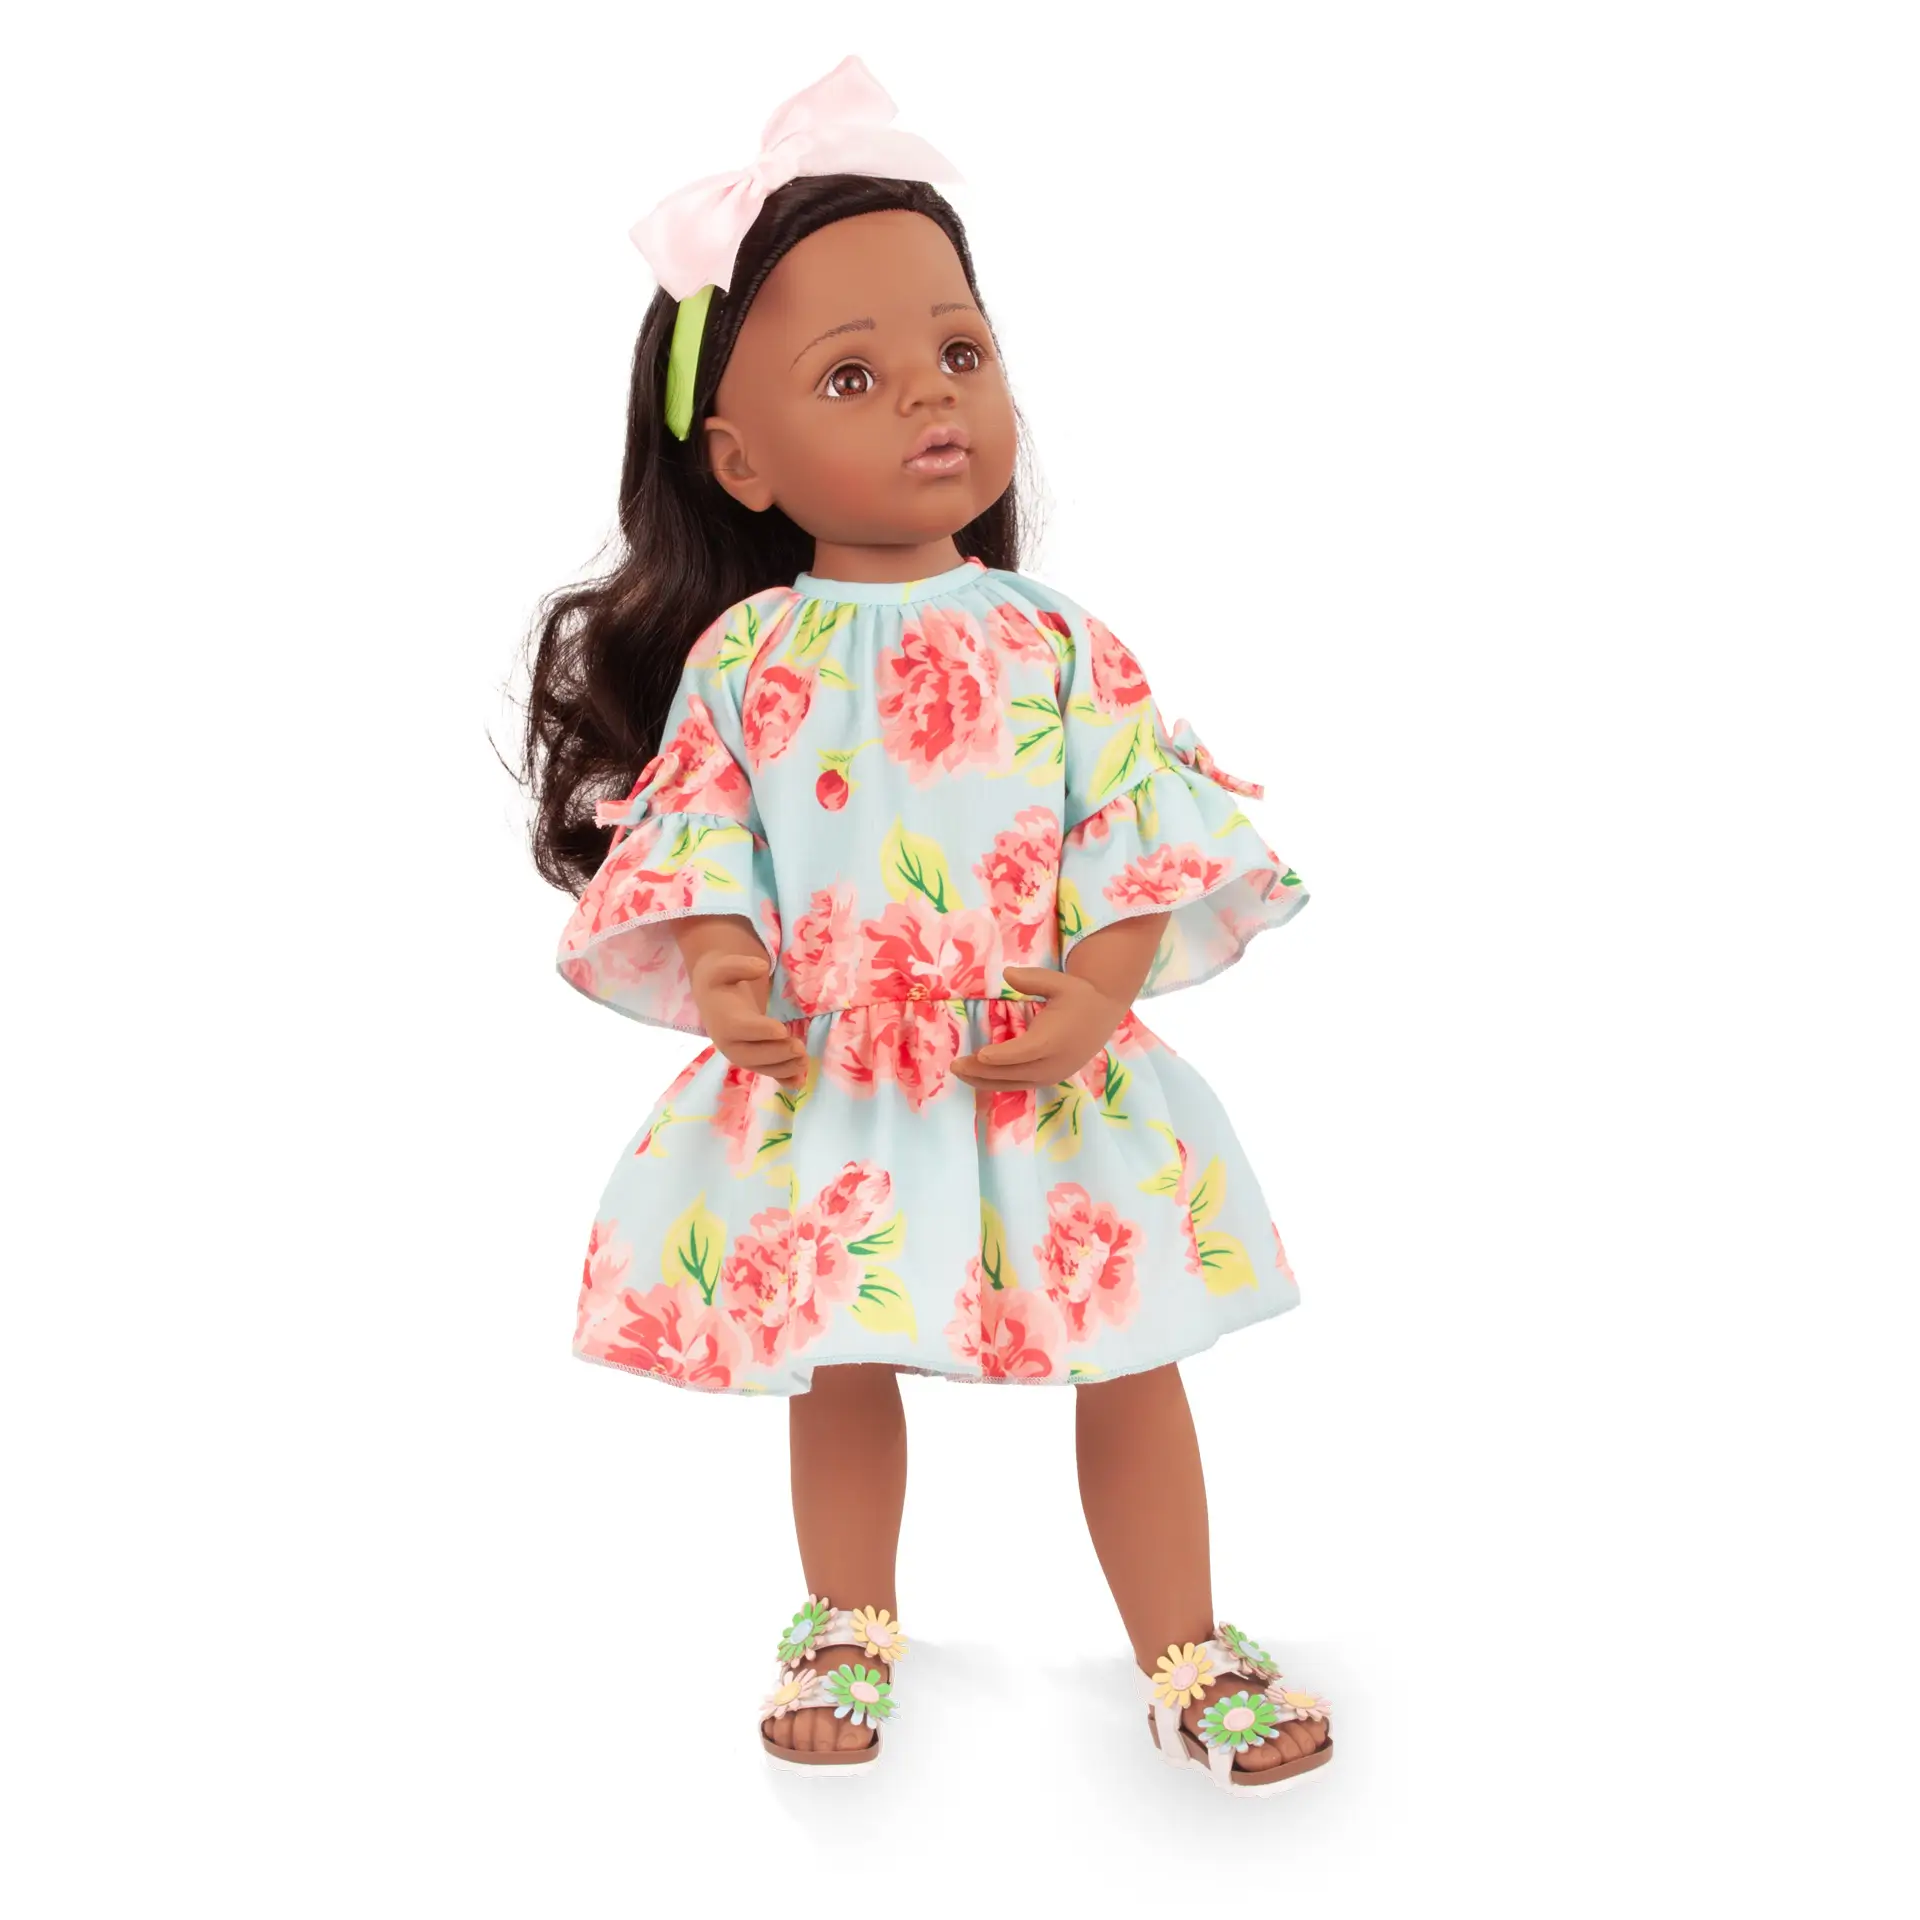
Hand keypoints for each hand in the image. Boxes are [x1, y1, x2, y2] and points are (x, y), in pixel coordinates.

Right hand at [687, 950, 807, 1085]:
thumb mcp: (724, 966)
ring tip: (804, 1061)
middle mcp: (729, 1043)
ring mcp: (740, 1054)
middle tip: (799, 1047)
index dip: (761, 1030)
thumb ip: (740, 965)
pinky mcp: (751, 1060)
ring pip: (761, 1067)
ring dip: (783, 1068)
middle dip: (776, 1053)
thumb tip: (760, 967)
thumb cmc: (720, 981)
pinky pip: (766, 1073)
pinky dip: (782, 1080)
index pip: (742, 1028)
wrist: (711, 997)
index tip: (781, 1029)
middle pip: (752, 1055)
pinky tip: (799, 1082)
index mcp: (723, 1020)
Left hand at [951, 966, 1127, 1089]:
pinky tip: (980, 1077)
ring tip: (961, 1074)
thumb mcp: (1059, 982)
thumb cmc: (1079, 995)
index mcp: (1054, 1039)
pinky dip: (998, 1083)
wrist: (1104, 1013)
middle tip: (955, 1065)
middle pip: (1012, 1072)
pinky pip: (1020, 1084)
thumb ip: (1032, 979)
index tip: (979, 1054)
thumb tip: (1006, 974)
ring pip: (1013, 1083)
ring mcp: (1052, 1074)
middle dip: (982, 1071)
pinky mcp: (1050, 1078)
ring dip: (985, 1081)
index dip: (1000, 1056)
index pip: (1023, 1052)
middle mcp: (1052, 1063)